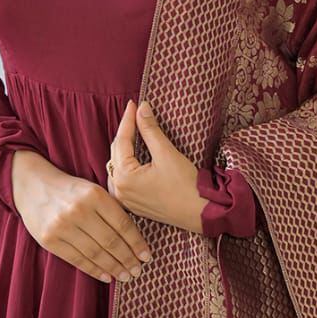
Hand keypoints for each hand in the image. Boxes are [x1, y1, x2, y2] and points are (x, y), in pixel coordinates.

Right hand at [11, 149, 152, 283]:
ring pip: (95, 253)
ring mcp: (62, 226)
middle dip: (128, 259)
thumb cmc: (70, 189)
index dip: (137, 243)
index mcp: (95, 194)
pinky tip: (107, 276)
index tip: (147, 256)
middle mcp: (79, 210)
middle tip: (138, 271)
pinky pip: (77, 259)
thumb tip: (135, 240)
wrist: (32, 185)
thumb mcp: (92, 190)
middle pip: (111, 242)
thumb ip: (111, 209)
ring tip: (126, 276)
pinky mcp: (49, 239)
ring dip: (114, 268)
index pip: (122, 224)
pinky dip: (94, 270)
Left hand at [108, 100, 208, 233]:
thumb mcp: (166, 153)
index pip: (121, 140)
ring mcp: (124, 199)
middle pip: (116, 153)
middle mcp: (118, 190)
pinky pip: (122, 179)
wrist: (200, 214)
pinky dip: (126, 164)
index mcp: (124, 177)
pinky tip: (132, 156)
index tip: (133, 103)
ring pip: (117, 165)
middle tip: (135, 114)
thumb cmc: (185, 185)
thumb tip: (142, 108)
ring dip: (123, 149)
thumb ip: (150, 130)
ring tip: (133, 131)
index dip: (128, 120)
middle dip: (125, 132)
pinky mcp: (132, 204)